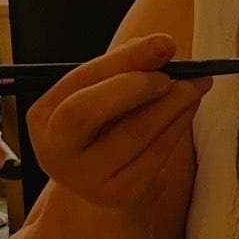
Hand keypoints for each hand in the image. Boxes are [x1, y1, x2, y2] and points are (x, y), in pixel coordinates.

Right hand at [25, 34, 212, 211]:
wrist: (105, 182)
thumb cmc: (104, 126)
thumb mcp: (102, 93)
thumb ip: (123, 67)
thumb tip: (159, 46)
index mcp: (43, 117)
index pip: (78, 82)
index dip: (123, 61)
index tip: (163, 44)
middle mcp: (56, 151)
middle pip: (85, 112)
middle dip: (133, 87)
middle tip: (171, 74)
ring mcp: (86, 178)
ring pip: (133, 133)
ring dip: (172, 103)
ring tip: (196, 84)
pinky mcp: (121, 194)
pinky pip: (156, 154)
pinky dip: (177, 126)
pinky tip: (189, 108)